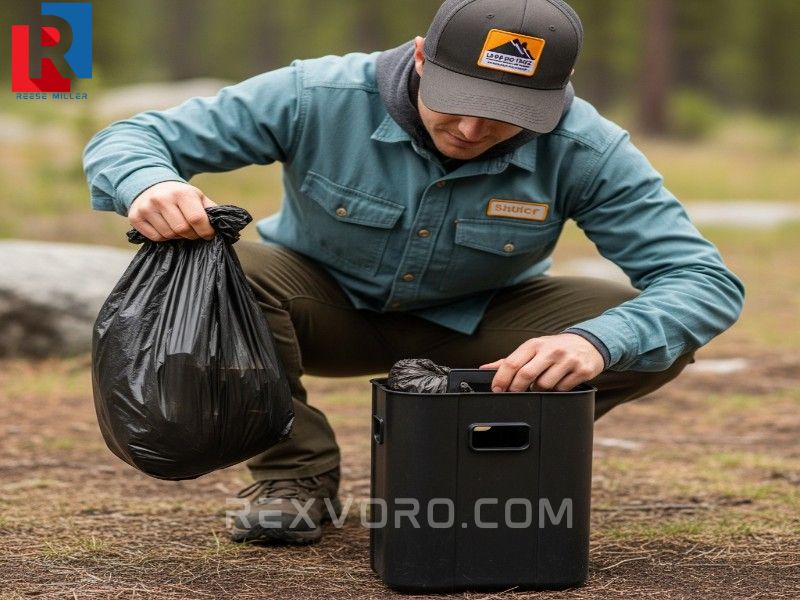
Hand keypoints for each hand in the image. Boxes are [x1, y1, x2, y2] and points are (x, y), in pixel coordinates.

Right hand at [128, 181, 216, 241]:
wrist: (150, 184)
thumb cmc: (179, 195)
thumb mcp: (197, 196)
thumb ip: (211, 210)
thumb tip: (224, 225)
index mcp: (181, 193)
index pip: (197, 219)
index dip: (205, 231)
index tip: (208, 234)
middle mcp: (162, 198)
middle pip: (182, 229)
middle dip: (191, 234)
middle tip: (193, 231)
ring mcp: (146, 207)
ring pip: (168, 235)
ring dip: (177, 236)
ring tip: (178, 227)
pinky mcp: (135, 217)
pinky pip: (155, 238)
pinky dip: (164, 237)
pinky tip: (166, 227)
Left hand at [479, 333, 604, 391]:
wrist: (588, 343)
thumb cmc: (555, 347)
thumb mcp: (533, 349)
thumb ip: (510, 360)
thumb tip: (485, 368)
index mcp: (534, 344)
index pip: (512, 363)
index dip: (501, 379)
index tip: (497, 389)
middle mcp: (551, 350)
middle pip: (526, 375)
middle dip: (516, 389)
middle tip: (514, 393)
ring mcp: (567, 360)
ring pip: (544, 385)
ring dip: (539, 390)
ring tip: (541, 384)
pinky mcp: (581, 370)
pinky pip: (562, 390)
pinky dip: (556, 391)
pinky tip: (558, 382)